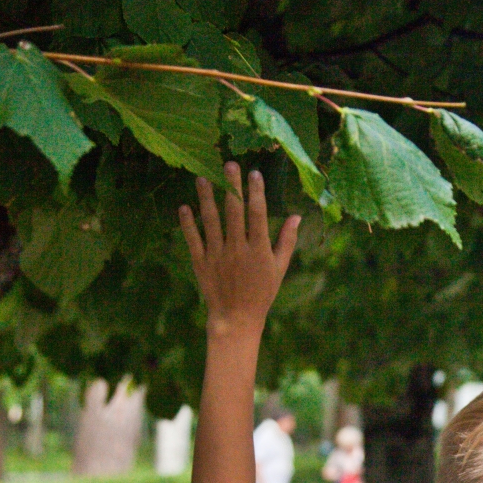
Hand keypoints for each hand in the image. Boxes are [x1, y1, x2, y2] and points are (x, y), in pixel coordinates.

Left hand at [178, 163, 300, 336]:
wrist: (236, 318)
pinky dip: (188, 223)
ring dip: (206, 198)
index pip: (258, 214)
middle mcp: (237, 250)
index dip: (256, 192)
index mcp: (259, 250)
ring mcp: (217, 256)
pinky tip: (184, 206)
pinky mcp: (200, 263)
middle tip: (228, 163)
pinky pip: (193, 239)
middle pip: (234, 212)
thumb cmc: (262, 293)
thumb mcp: (279, 268)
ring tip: (202, 178)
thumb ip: (287, 241)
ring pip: (210, 221)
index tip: (254, 173)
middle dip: (232, 186)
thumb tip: (297, 216)